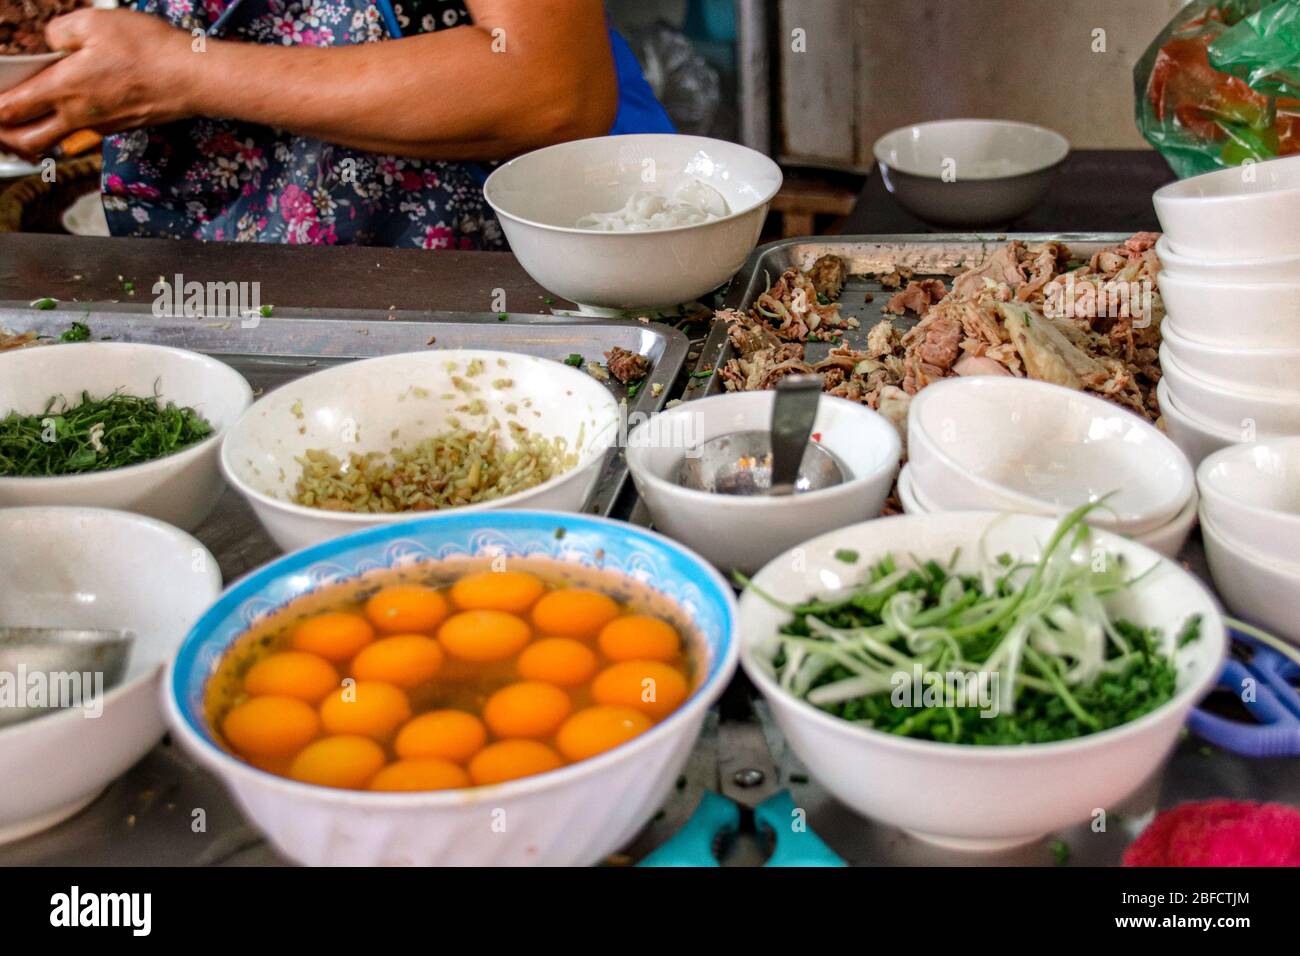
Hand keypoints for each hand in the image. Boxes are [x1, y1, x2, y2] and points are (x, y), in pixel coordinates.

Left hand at [0, 9, 197, 158]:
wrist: (192, 79)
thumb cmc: (148, 51)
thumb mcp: (95, 22)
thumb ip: (60, 31)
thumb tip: (52, 43)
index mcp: (63, 89)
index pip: (11, 109)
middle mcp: (78, 115)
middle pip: (28, 141)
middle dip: (6, 138)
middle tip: (0, 126)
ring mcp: (99, 126)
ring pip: (56, 141)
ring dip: (35, 137)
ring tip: (27, 125)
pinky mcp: (119, 126)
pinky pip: (83, 132)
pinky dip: (67, 127)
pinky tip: (70, 110)